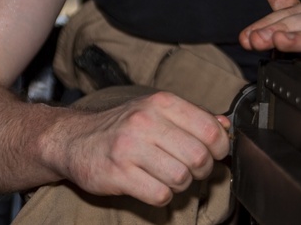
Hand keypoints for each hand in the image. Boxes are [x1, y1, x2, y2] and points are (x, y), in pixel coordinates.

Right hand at [48, 91, 230, 206]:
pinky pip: (160, 195)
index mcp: (161, 103)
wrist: (75, 140)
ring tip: (168, 177)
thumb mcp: (156, 111)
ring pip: (181, 178)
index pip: (210, 129)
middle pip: (199, 157)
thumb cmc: (121, 127)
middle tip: (190, 170)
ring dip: (181, 185)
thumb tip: (225, 126)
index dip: (219, 148)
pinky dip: (163, 196)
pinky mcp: (118, 174)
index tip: (212, 153)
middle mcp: (146, 121)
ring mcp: (130, 148)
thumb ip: (192, 118)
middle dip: (200, 170)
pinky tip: (153, 186)